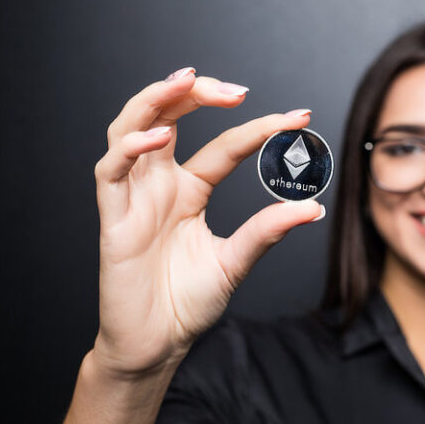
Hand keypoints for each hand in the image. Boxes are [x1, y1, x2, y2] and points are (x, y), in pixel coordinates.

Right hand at [91, 67, 322, 376]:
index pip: (225, 145)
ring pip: (131, 128)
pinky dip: (130, 148)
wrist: (157, 343)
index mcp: (191, 189)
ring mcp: (135, 195)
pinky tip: (157, 138)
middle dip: (198, 92)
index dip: (259, 128)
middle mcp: (161, 183)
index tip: (299, 117)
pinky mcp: (113, 216)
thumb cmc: (188, 302)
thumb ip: (266, 231)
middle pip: (170, 117)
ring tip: (187, 80)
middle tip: (236, 90)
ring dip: (155, 99)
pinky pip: (111, 171)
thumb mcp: (236, 261)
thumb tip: (312, 207)